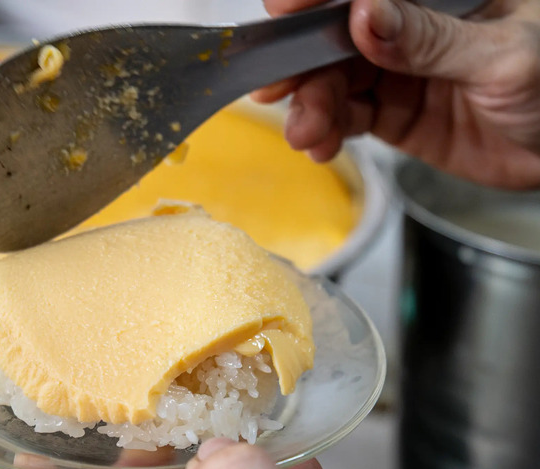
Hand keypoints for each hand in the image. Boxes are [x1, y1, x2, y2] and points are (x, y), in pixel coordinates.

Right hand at [253, 0, 539, 188]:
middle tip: (279, 92)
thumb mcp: (500, 57)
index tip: (282, 12)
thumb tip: (365, 15)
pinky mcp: (393, 113)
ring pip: (335, 81)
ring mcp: (398, 70)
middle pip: (338, 37)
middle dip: (304, 66)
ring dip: (311, 106)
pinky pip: (346, 117)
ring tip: (306, 133)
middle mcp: (412, 27)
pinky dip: (326, 132)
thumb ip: (429, 39)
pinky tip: (320, 145)